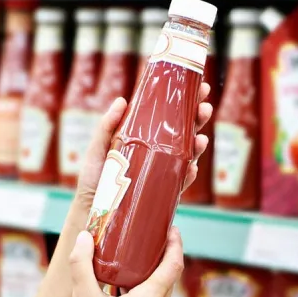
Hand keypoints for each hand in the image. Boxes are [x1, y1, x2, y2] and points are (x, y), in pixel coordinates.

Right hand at [57, 226, 184, 296]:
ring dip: (151, 276)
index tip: (171, 229)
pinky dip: (143, 294)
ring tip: (133, 262)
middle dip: (162, 257)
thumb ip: (81, 264)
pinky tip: (121, 291)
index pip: (173, 266)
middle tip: (149, 239)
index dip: (175, 244)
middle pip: (168, 279)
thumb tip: (83, 237)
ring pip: (160, 295)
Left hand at [65, 83, 212, 231]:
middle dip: (198, 118)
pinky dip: (187, 175)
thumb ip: (106, 127)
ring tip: (201, 138)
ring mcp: (162, 172)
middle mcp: (158, 153)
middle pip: (185, 132)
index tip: (199, 87)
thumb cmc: (94, 178)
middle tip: (205, 107)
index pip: (170, 117)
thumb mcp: (98, 149)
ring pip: (188, 155)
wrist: (93, 209)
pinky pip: (180, 183)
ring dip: (199, 145)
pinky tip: (191, 167)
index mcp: (146, 138)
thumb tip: (122, 100)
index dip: (186, 102)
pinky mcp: (162, 193)